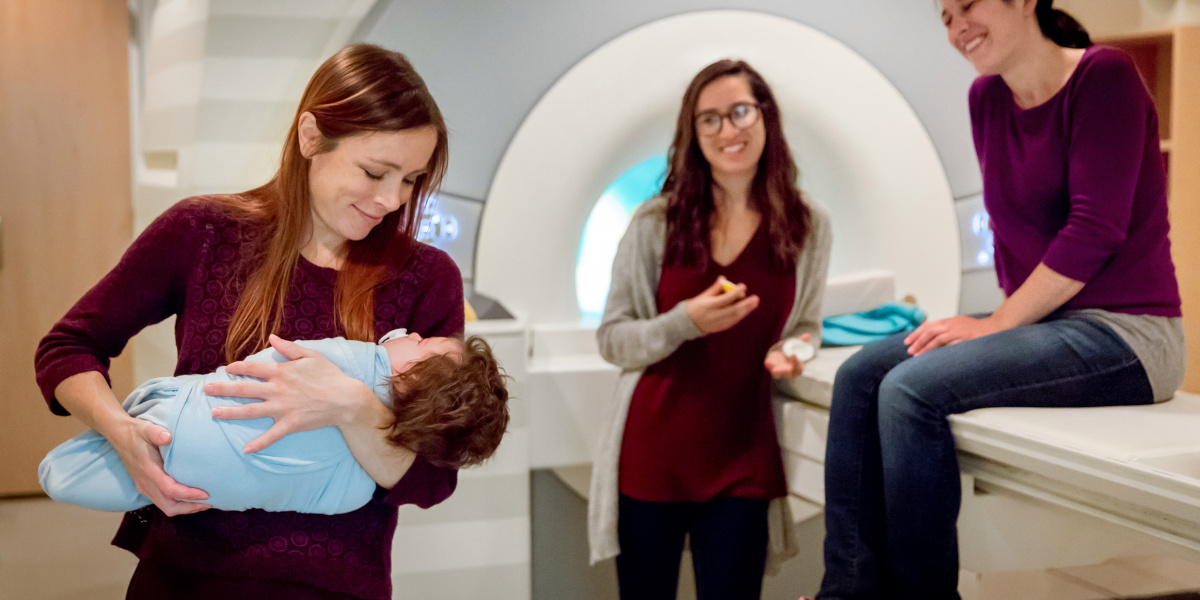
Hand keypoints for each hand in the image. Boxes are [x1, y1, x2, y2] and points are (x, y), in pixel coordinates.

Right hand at [106, 416, 210, 515]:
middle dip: (190, 508)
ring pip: (165, 506)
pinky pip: (162, 501)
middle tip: (210, 503)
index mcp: (148, 471)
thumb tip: (168, 437)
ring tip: (204, 503)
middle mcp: (146, 483)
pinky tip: (190, 497)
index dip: (189, 495)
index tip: (206, 494)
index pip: (170, 490)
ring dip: (185, 508)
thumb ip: (156, 432)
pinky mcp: (145, 486)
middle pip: (169, 506)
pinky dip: (178, 503)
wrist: (118, 435)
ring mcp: (144, 486)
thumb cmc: (136, 432)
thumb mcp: (146, 428)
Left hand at [206, 334, 370, 452]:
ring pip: (250, 411)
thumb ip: (289, 347)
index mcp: (281, 372)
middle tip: (207, 389)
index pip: (252, 368)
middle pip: (244, 389)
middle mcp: (277, 390)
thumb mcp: (311, 355)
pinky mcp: (290, 424)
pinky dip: (258, 444)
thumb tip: (272, 337)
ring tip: (214, 413)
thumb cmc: (330, 375)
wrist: (346, 399)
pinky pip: (271, 436)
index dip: (238, 367)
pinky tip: (246, 450)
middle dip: (223, 389)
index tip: (227, 368)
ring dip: (230, 412)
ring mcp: (282, 409)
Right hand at [685, 278, 759, 333]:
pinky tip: (747, 309)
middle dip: (745, 304)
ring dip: (746, 310)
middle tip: (755, 298)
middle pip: (732, 310)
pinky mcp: (721, 328)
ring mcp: (718, 323)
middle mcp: (714, 315)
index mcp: (708, 306)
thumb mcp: (702, 296)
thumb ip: (715, 289)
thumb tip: (723, 278)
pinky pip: (733, 321)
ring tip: (754, 303)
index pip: (724, 299)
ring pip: (735, 316)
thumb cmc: (695, 306)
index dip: (734, 293)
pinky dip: (741, 315)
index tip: (743, 286)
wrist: (687, 323)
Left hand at [764, 334, 808, 377]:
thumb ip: (803, 342)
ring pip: (777, 373)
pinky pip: (770, 367)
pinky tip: (767, 361)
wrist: (786, 353)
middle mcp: (789, 371)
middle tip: (777, 368)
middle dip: (782, 370)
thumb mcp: (800, 346)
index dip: (796, 362)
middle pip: (787, 373)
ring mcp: (780, 370)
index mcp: (798, 367)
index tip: (794, 354)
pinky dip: (768, 365)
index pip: (798, 368)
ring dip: (774, 369)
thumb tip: (807, 335)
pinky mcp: (772, 367)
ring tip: (770, 364)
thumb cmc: (796, 351)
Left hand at [903, 315, 1006, 355]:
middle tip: (909, 351)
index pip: (927, 325)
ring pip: (938, 338)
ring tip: (917, 356)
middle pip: (930, 331)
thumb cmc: (975, 329)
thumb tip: (929, 338)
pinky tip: (935, 358)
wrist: (995, 326)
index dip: (915, 333)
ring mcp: (959, 332)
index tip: (907, 342)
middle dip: (917, 341)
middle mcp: (952, 325)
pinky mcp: (967, 339)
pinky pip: (952, 345)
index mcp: (948, 321)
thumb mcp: (957, 325)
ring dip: (926, 347)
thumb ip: (944, 330)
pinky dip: (942, 351)